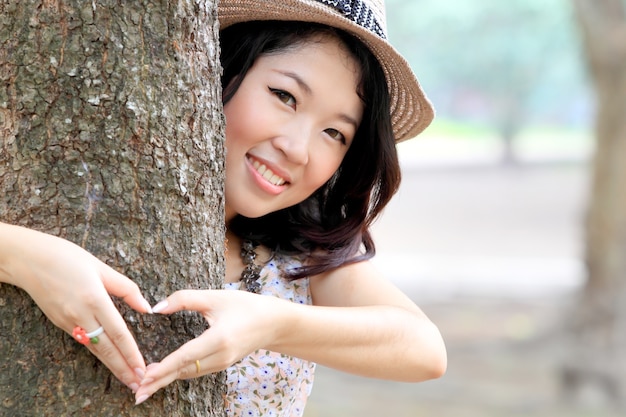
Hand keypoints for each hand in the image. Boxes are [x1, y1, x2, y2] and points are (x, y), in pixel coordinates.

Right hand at [2, 224, 151, 391]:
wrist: (29, 260)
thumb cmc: (68, 257)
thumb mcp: (101, 267)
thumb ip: (126, 289)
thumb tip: (147, 307)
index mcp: (94, 299)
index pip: (118, 332)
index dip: (131, 353)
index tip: (143, 367)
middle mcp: (80, 315)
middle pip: (106, 348)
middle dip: (124, 368)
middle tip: (139, 384)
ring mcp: (68, 321)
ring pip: (95, 349)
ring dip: (112, 365)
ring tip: (127, 379)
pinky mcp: (60, 323)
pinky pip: (84, 341)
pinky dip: (98, 354)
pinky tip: (109, 361)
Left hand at [134, 290, 280, 404]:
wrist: (274, 323)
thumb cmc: (246, 306)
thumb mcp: (215, 297)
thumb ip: (184, 299)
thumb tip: (156, 307)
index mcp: (219, 338)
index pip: (186, 356)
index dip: (164, 368)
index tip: (145, 377)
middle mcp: (221, 355)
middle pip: (185, 371)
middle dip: (160, 382)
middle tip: (137, 392)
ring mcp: (223, 363)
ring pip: (190, 373)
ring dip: (168, 379)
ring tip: (145, 385)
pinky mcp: (223, 364)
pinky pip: (198, 371)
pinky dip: (180, 374)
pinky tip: (166, 374)